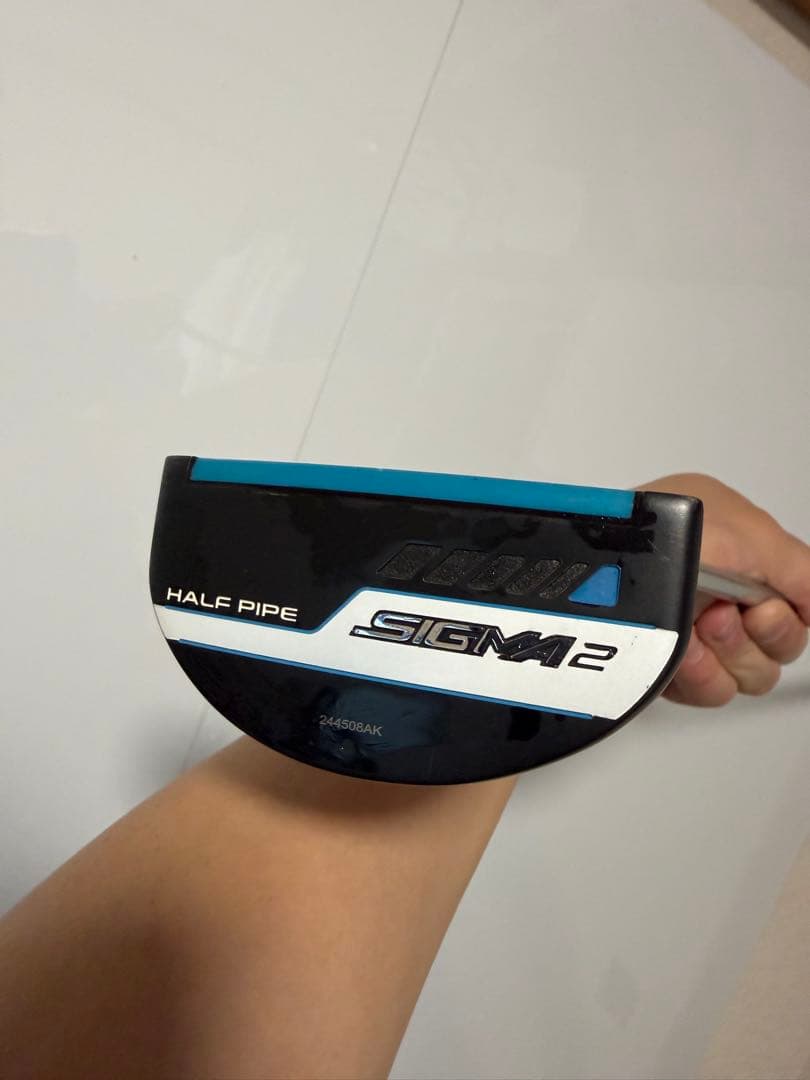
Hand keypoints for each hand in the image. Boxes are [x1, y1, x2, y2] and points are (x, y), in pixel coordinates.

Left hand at [637, 474, 809, 706]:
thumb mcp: (747, 533)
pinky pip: (710, 692)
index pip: (798, 606)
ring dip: (728, 655)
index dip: (787, 619)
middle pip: (778, 649)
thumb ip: (801, 570)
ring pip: (749, 676)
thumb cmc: (653, 530)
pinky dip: (701, 675)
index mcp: (741, 551)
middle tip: (722, 615)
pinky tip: (682, 653)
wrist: (597, 567)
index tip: (764, 610)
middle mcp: (720, 589)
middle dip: (755, 637)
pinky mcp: (668, 663)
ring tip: (699, 627)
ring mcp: (694, 628)